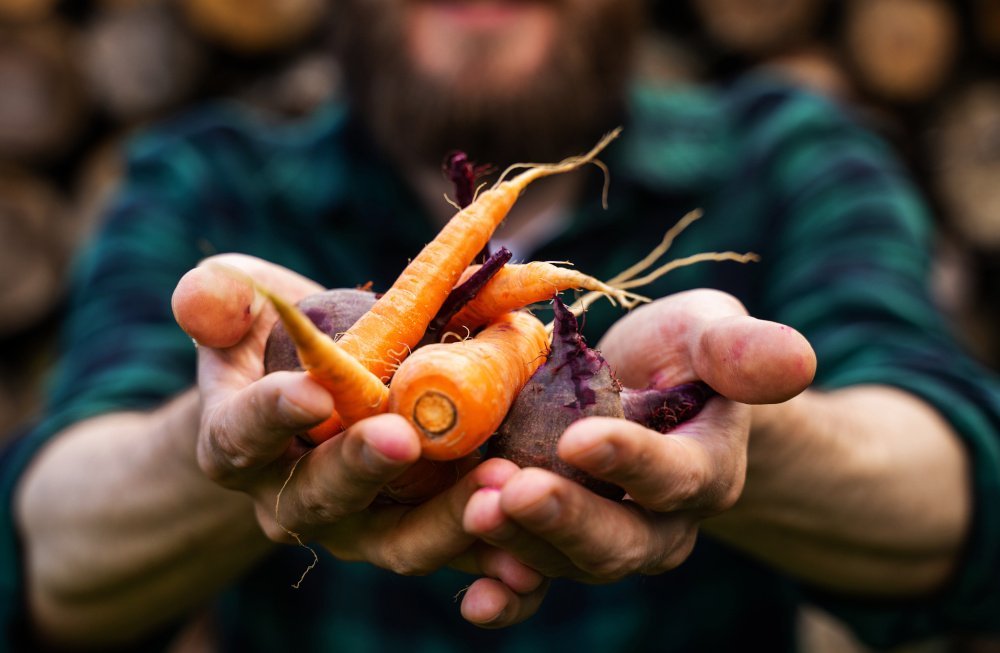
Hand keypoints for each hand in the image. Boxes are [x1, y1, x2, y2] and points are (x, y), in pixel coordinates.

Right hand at [171, 254, 546, 619]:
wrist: (318, 399)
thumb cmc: (275, 344)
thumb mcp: (239, 308)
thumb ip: (217, 301)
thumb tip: (202, 302)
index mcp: (240, 443)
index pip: (241, 435)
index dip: (270, 416)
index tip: (310, 393)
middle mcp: (294, 499)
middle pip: (323, 496)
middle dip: (363, 468)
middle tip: (404, 437)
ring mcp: (360, 526)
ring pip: (396, 542)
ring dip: (446, 522)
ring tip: (499, 485)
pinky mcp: (418, 533)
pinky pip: (454, 557)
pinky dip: (491, 565)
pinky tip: (530, 558)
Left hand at [462, 289, 815, 591]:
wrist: (648, 391)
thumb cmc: (681, 355)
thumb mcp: (709, 332)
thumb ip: (739, 349)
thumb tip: (795, 360)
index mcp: (706, 468)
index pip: (674, 476)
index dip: (631, 462)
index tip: (580, 439)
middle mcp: (662, 522)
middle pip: (621, 542)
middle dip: (566, 521)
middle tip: (513, 492)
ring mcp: (610, 540)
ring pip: (570, 561)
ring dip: (522, 543)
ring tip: (476, 508)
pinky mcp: (561, 545)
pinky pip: (537, 583)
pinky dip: (508, 596)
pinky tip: (473, 600)